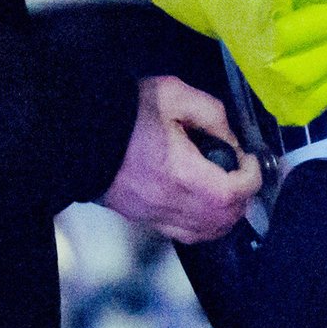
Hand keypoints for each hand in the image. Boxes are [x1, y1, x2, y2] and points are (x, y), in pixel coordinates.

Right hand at [101, 75, 259, 242]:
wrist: (75, 133)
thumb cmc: (125, 113)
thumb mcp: (172, 94)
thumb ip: (210, 113)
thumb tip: (230, 140)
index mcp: (181, 174)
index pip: (234, 193)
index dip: (252, 178)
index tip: (249, 159)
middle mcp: (171, 203)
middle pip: (224, 220)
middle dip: (242, 198)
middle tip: (240, 172)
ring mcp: (154, 216)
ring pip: (206, 233)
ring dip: (225, 215)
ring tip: (225, 188)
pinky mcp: (142, 219)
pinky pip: (184, 234)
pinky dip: (203, 224)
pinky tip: (201, 201)